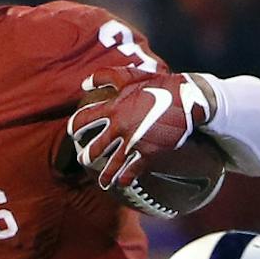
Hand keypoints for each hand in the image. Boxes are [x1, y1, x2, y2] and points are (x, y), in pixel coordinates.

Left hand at [68, 69, 213, 189]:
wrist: (186, 98)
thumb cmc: (157, 84)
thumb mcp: (129, 75)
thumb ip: (104, 77)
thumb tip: (83, 84)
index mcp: (113, 108)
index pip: (84, 119)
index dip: (75, 127)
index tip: (73, 132)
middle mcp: (120, 127)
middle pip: (96, 147)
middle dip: (87, 155)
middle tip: (83, 159)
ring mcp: (133, 142)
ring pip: (112, 164)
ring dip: (105, 175)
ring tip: (102, 182)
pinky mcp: (148, 153)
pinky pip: (132, 171)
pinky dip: (125, 178)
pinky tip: (122, 183)